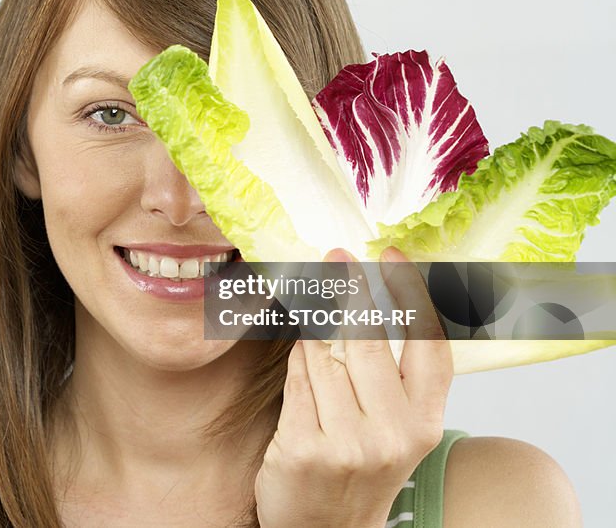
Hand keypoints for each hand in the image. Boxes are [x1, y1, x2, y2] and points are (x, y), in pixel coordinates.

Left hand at [254, 247, 453, 527]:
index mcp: (424, 424)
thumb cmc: (360, 468)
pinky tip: (300, 346)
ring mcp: (347, 444)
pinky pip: (297, 380)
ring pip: (325, 356)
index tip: (392, 256)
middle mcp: (392, 435)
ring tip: (314, 311)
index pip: (428, 347)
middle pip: (371, 340)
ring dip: (315, 330)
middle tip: (337, 258)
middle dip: (351, 291)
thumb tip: (374, 297)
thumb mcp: (393, 428)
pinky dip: (297, 358)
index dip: (411, 294)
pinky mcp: (303, 448)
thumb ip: (391, 374)